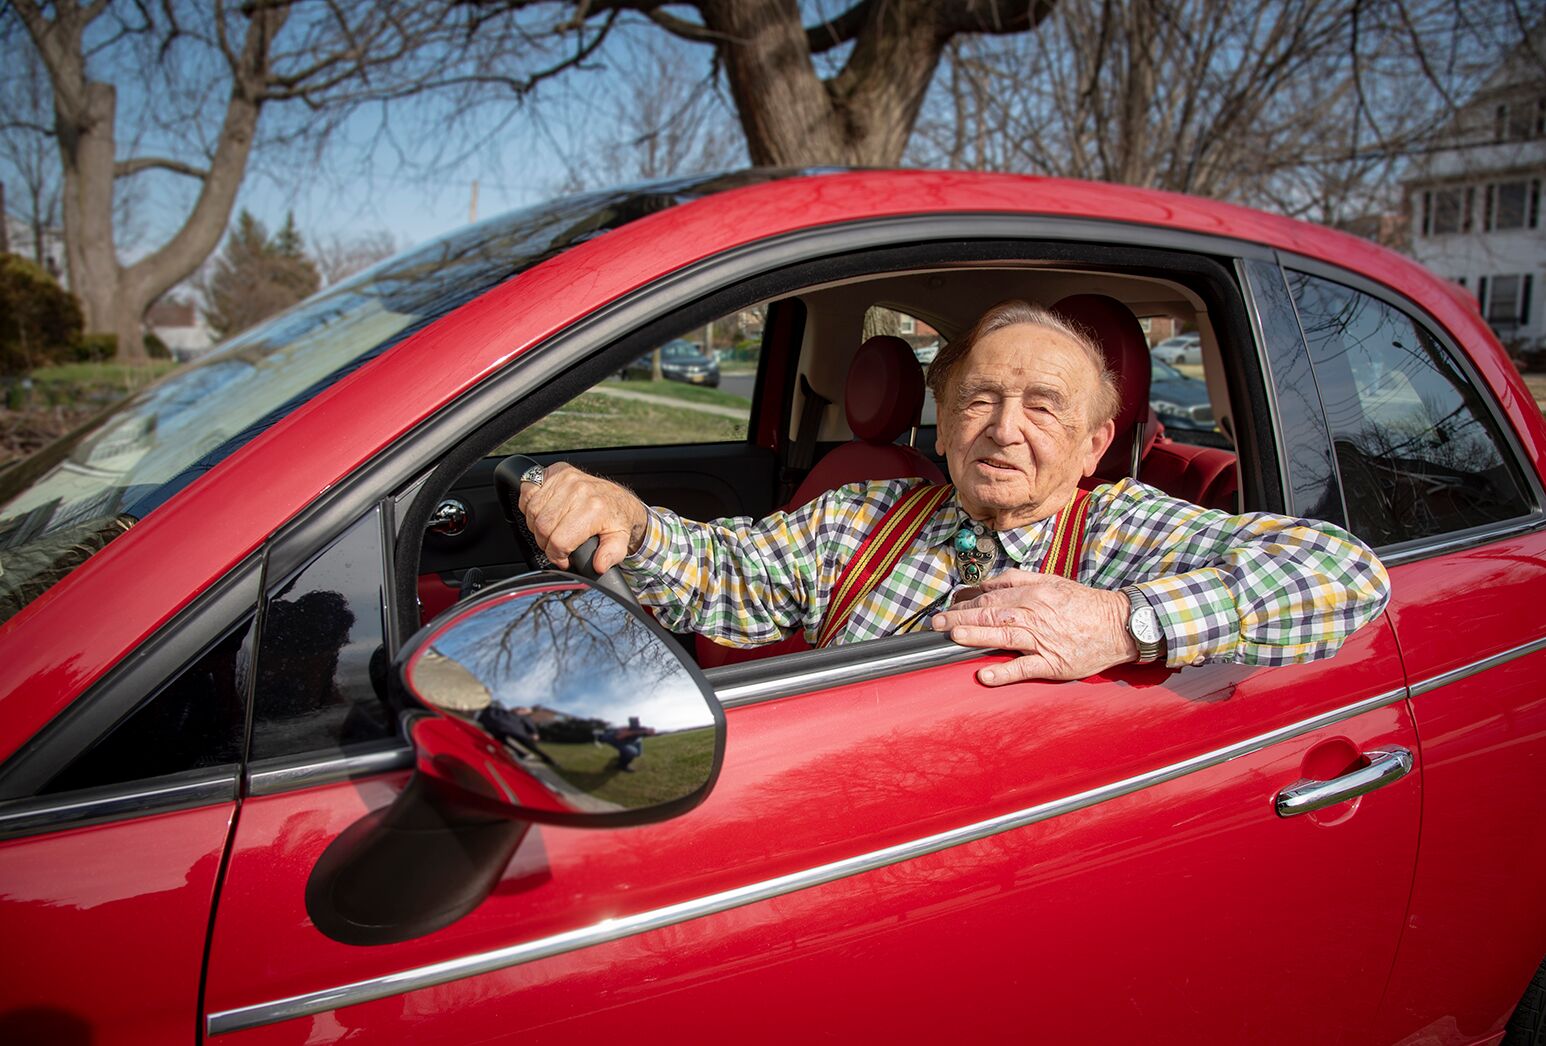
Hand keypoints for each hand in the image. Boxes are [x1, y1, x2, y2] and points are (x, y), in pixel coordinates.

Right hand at [516, 462, 648, 572]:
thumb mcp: (620, 541)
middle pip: (542, 527)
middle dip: (546, 543)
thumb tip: (600, 565)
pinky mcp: (556, 471)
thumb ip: (611, 555)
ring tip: (552, 531)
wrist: (618, 499)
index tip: (563, 559)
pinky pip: (528, 492)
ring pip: (533, 511)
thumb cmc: (616, 519)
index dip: (557, 555)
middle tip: (557, 546)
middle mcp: (578, 490)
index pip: (559, 540)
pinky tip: (544, 513)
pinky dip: (530, 506)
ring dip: (536, 526)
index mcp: (593, 508)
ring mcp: (565, 479)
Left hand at [930, 569, 1139, 685]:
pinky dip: (1004, 672)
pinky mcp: (1052, 663)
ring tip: (954, 636)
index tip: (947, 607)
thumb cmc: (1084, 604)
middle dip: (961, 618)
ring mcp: (1043, 641)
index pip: (991, 598)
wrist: (1118, 625)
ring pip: (1004, 636)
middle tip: (937, 623)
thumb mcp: (1051, 581)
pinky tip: (985, 674)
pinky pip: (1024, 668)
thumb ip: (1019, 580)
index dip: (966, 603)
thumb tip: (988, 583)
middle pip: (991, 615)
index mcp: (1033, 595)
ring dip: (976, 636)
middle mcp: (1035, 615)